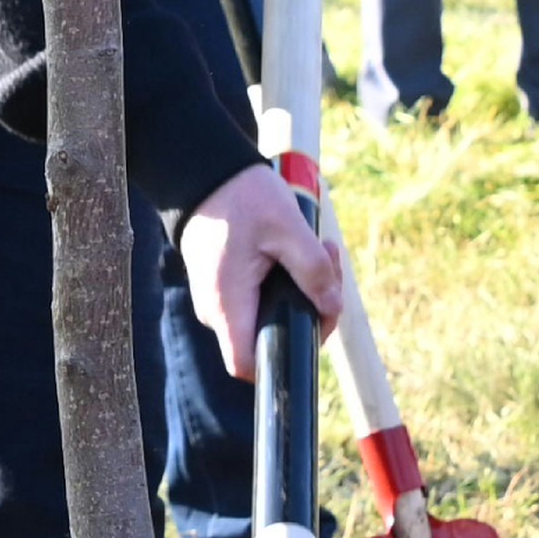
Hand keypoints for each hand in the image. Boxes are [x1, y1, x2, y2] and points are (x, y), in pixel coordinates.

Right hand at [178, 164, 342, 371]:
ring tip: (320, 248)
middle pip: (268, 337)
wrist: (206, 172)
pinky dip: (285, 280)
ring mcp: (218, 299)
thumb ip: (313, 270)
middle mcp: (216, 310)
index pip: (249, 365)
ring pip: (268, 316)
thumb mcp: (287, 228)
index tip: (315, 322)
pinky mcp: (224, 285)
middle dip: (310, 308)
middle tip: (329, 263)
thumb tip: (331, 306)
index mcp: (228, 304)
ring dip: (302, 289)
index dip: (285, 358)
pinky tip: (298, 248)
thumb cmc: (242, 197)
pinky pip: (259, 299)